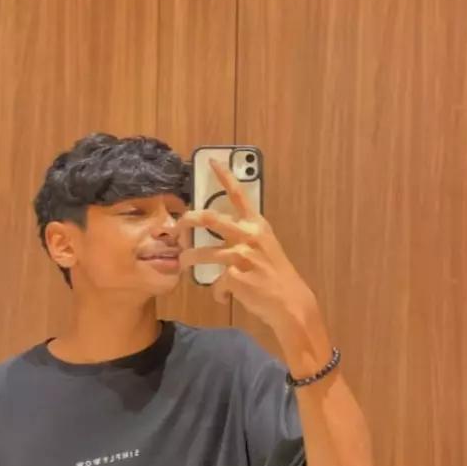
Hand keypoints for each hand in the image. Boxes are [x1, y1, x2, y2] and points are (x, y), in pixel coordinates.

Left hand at [176, 158, 317, 330]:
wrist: (290, 304)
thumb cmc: (276, 277)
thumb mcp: (266, 248)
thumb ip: (245, 238)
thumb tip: (221, 237)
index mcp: (257, 225)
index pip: (239, 195)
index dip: (225, 177)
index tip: (211, 162)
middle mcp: (249, 235)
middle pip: (209, 218)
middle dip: (187, 220)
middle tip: (176, 227)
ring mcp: (241, 256)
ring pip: (202, 254)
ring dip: (188, 260)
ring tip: (183, 264)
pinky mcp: (235, 277)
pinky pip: (215, 283)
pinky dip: (217, 292)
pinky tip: (224, 297)